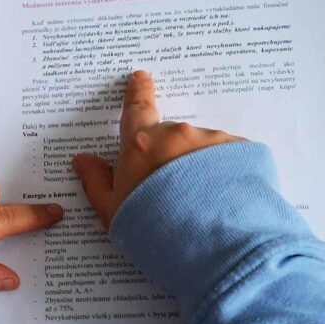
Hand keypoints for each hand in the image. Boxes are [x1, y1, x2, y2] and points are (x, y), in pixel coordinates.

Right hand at [72, 71, 243, 228]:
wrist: (212, 245)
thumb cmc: (155, 231)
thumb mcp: (113, 213)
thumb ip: (96, 183)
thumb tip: (82, 160)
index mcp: (141, 144)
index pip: (136, 109)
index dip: (137, 93)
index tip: (140, 78)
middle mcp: (176, 135)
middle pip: (170, 138)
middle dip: (170, 158)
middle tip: (173, 193)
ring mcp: (212, 141)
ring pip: (201, 150)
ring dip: (199, 168)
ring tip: (201, 205)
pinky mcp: (242, 153)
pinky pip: (229, 159)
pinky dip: (225, 175)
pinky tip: (223, 201)